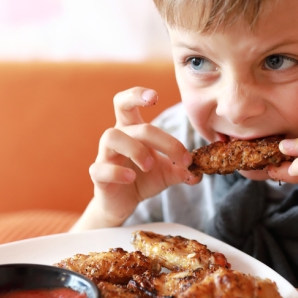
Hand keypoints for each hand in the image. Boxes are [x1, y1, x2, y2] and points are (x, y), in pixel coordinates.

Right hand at [76, 87, 200, 230]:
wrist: (123, 203)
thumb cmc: (143, 179)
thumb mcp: (167, 173)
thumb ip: (182, 169)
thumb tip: (199, 171)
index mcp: (132, 130)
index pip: (126, 102)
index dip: (137, 94)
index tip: (155, 97)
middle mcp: (117, 137)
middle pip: (128, 120)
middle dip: (159, 137)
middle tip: (180, 156)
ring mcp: (104, 155)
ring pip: (110, 136)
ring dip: (134, 149)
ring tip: (149, 165)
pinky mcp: (98, 175)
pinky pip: (100, 168)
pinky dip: (117, 172)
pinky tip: (131, 178)